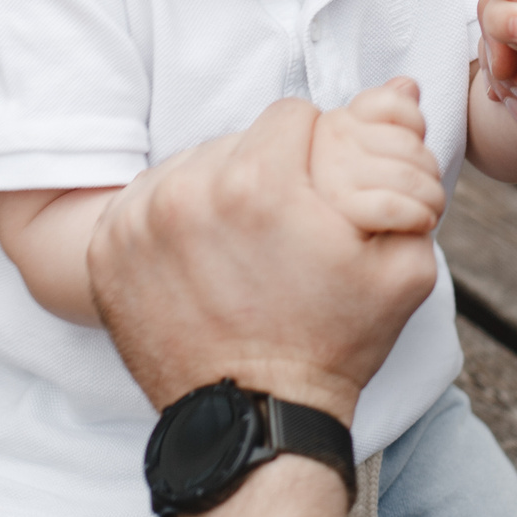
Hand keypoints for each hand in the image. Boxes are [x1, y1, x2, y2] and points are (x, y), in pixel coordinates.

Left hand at [89, 97, 438, 421]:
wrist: (257, 424)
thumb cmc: (332, 345)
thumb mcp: (402, 265)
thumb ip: (411, 170)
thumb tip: (400, 92)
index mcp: (258, 181)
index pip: (292, 114)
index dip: (315, 151)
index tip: (316, 195)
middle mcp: (187, 190)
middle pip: (237, 139)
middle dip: (264, 171)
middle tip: (279, 230)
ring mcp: (136, 221)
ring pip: (189, 166)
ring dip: (214, 192)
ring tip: (238, 250)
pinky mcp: (105, 250)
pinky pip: (145, 202)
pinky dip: (170, 223)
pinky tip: (198, 263)